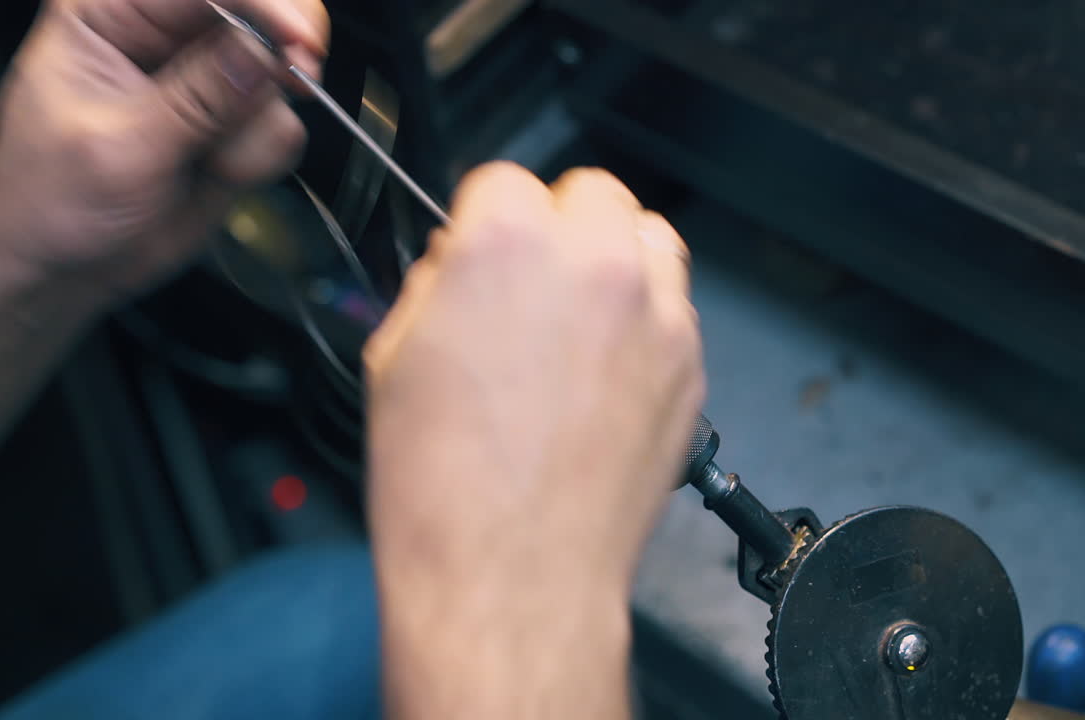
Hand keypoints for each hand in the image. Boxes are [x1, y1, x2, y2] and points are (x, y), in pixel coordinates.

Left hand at [0, 0, 328, 305]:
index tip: (298, 40)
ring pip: (276, 76)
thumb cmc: (50, 202)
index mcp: (110, 13)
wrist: (57, 272)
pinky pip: (279, 126)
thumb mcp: (119, 148)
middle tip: (299, 78)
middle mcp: (162, 36)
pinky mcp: (232, 128)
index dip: (259, 3)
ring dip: (256, 125)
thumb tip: (260, 52)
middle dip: (284, 46)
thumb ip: (195, 99)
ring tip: (210, 164)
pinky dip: (260, 156)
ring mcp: (205, 83)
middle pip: (257, 11)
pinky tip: (217, 174)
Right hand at [366, 161, 704, 608]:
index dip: (484, 219)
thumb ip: (436, 286)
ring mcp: (655, 312)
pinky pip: (674, 307)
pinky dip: (646, 320)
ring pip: (648, 238)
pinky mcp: (690, 365)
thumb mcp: (394, 359)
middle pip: (590, 193)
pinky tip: (608, 372)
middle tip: (534, 282)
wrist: (512, 578)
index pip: (502, 179)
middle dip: (557, 226)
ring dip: (614, 259)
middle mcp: (593, 263)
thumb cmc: (442, 485)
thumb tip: (462, 265)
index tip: (481, 252)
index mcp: (506, 244)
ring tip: (581, 316)